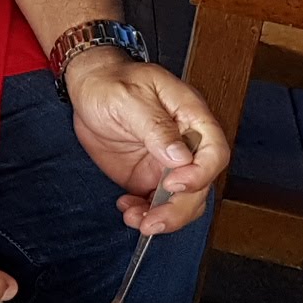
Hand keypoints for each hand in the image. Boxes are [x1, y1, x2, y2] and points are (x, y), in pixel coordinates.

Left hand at [61, 50, 230, 234]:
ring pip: (183, 200)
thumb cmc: (111, 82)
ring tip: (136, 219)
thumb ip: (155, 126)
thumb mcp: (129, 97)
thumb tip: (180, 156)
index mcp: (190, 116)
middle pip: (201, 185)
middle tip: (152, 220)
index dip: (200, 173)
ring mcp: (168, 163)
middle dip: (179, 208)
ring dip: (164, 217)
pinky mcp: (150, 177)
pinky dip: (145, 214)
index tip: (173, 183)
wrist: (88, 89)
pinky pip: (158, 204)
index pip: (214, 151)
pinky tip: (127, 209)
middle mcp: (185, 143)